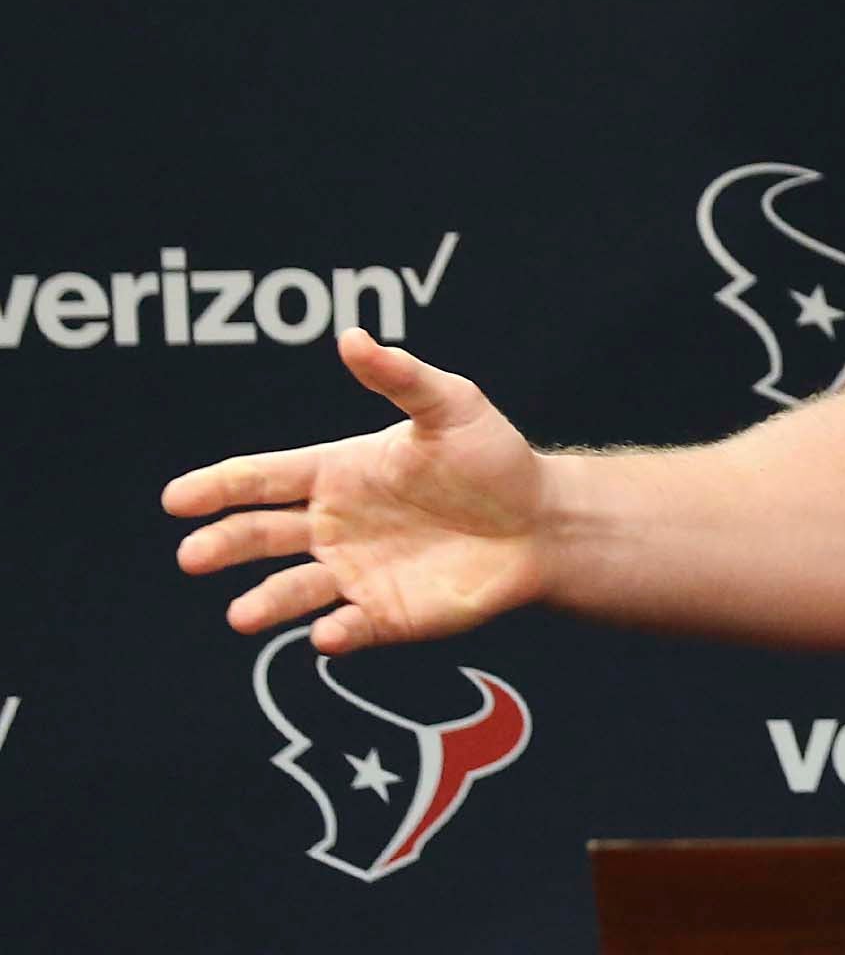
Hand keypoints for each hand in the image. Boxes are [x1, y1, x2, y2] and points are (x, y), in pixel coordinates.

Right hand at [162, 328, 550, 653]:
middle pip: (260, 536)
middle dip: (223, 544)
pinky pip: (348, 628)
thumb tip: (352, 337)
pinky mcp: (384, 615)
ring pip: (291, 591)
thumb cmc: (493, 458)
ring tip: (243, 615)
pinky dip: (334, 633)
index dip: (219, 486)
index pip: (263, 478)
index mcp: (337, 472)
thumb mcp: (451, 406)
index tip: (177, 497)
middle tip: (194, 554)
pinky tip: (328, 632)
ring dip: (265, 603)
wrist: (542, 521)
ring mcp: (354, 573)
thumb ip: (400, 377)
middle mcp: (333, 526)